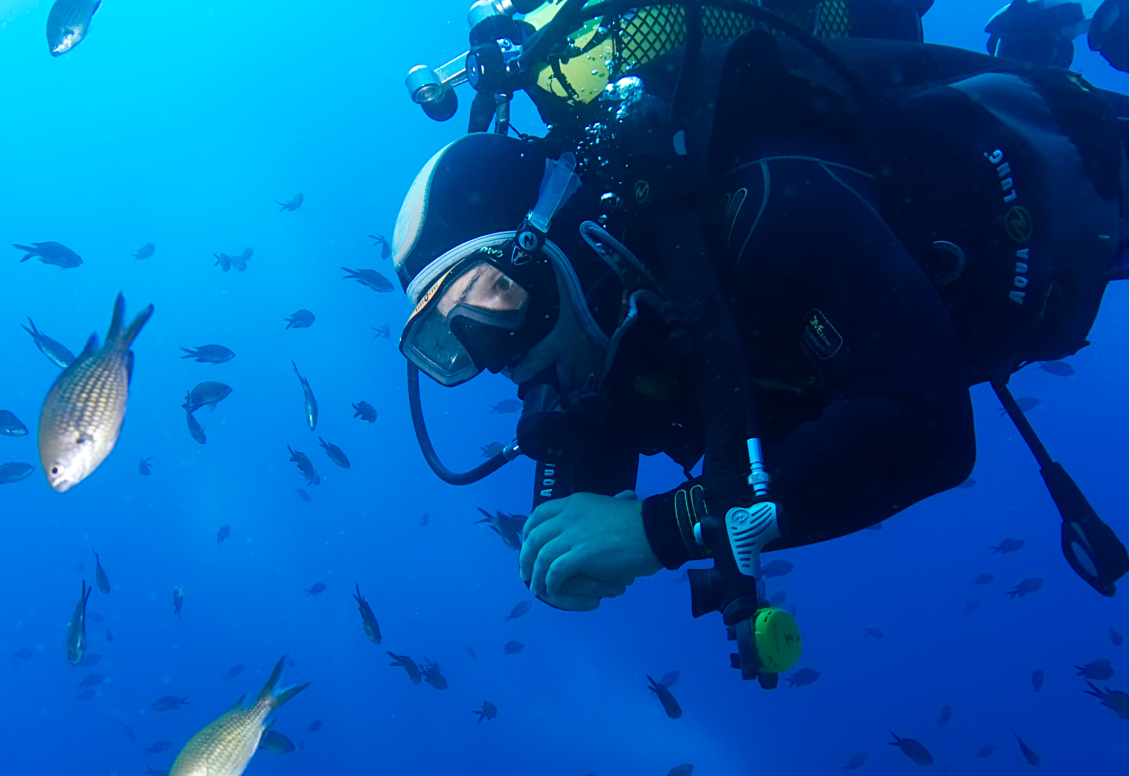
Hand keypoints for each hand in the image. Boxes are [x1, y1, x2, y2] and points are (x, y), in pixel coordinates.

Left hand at [520, 491, 662, 611]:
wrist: (656, 530)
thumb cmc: (637, 523)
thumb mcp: (608, 507)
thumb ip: (592, 515)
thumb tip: (585, 523)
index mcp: (574, 503)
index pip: (538, 514)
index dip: (528, 532)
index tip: (527, 547)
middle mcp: (569, 515)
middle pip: (534, 537)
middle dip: (525, 557)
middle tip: (526, 572)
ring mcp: (575, 534)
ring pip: (542, 556)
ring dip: (536, 575)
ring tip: (537, 587)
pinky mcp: (583, 554)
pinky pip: (556, 571)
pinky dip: (551, 583)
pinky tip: (553, 590)